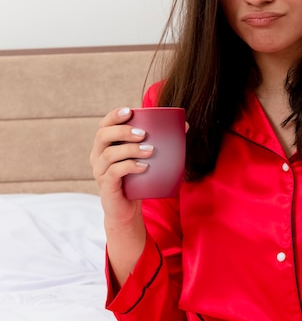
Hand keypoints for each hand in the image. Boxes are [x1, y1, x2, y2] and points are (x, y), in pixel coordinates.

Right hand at [90, 107, 153, 223]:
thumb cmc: (137, 178)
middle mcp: (98, 155)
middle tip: (144, 134)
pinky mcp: (106, 185)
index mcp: (105, 144)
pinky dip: (130, 166)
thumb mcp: (145, 158)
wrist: (128, 208)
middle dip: (123, 131)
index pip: (104, 125)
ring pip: (109, 154)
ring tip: (150, 151)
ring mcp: (100, 171)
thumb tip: (185, 125)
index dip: (114, 116)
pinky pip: (114, 172)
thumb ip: (159, 141)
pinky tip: (144, 167)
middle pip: (103, 136)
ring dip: (131, 149)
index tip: (130, 111)